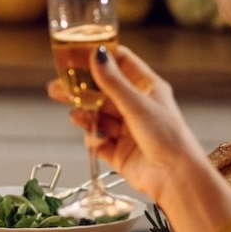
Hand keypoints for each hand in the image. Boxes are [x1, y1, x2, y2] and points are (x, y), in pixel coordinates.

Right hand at [46, 44, 208, 205]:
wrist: (174, 177)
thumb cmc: (167, 137)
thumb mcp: (137, 105)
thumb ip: (112, 82)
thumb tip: (97, 54)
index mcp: (147, 88)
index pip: (121, 63)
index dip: (100, 57)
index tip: (75, 55)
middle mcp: (135, 106)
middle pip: (101, 91)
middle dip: (79, 90)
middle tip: (56, 88)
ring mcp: (126, 128)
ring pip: (96, 115)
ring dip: (85, 115)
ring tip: (76, 116)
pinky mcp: (118, 150)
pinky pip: (97, 138)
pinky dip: (94, 137)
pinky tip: (98, 139)